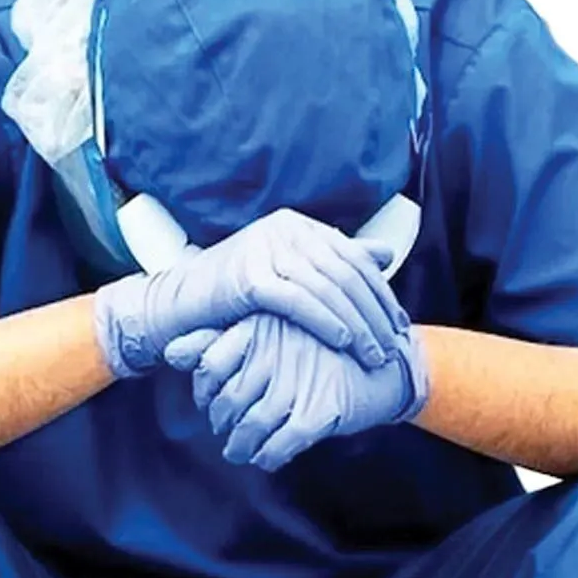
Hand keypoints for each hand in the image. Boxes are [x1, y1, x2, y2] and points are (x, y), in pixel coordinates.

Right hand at [93, 208, 407, 378]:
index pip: (352, 256)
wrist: (178, 307)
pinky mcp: (249, 275)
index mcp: (296, 225)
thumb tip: (384, 254)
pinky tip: (343, 341)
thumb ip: (335, 262)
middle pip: (344, 272)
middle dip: (374, 312)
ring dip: (356, 323)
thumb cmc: (235, 296)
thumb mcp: (290, 273)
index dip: (380, 292)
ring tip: (373, 353)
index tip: (399, 325)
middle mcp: (283, 229)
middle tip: (393, 345)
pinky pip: (299, 300)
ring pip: (327, 287)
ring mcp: (265, 248)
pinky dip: (326, 321)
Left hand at [164, 314, 429, 470]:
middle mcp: (275, 351)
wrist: (385, 364)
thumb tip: (169, 351)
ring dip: (240, 447)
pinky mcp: (319, 412)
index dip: (206, 391)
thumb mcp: (269, 334)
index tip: (212, 402)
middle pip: (227, 401)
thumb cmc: (319, 347)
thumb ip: (217, 340)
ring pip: (250, 427)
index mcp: (261, 325)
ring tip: (240, 450)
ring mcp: (298, 381)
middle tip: (226, 431)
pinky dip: (268, 456)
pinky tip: (267, 456)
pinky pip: (279, 445)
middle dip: (222, 424)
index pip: (209, 364)